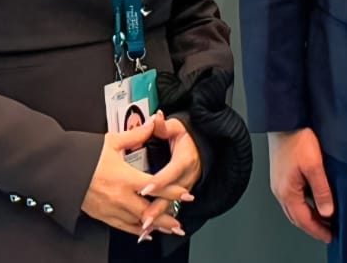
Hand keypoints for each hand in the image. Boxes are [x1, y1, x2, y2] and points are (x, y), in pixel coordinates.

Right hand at [81, 116, 189, 237]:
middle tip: (180, 222)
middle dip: (167, 218)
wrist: (60, 169)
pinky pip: (123, 227)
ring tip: (169, 230)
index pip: (156, 187)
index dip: (174, 192)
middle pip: (149, 211)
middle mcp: (120, 197)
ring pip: (138, 223)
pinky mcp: (102, 215)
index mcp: (125, 177)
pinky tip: (144, 232)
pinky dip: (136, 230)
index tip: (187, 195)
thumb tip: (153, 122)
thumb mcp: (112, 142)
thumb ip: (136, 135)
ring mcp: (110, 208)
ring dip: (155, 227)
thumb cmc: (84, 155)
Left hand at [135, 112, 202, 239]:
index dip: (159, 181)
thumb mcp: (177, 127)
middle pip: (172, 195)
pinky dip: (162, 218)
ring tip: (145, 228)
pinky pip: (172, 207)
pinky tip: (149, 228)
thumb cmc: (188, 137)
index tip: (145, 189)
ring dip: (159, 217)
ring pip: (172, 205)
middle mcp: (188, 176)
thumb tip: (156, 118)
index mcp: (185, 159)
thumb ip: (164, 126)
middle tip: (144, 219)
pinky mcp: (182, 194)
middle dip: (158, 208)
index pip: (171, 172)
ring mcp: (186, 187)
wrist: (203, 146)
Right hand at [268, 128, 334, 242]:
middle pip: (296, 217)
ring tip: (323, 218)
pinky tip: (313, 200)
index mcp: (286, 191)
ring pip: (293, 207)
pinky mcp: (281, 174)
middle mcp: (279, 189)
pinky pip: (292, 197)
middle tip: (327, 232)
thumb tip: (327, 212)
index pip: (303, 220)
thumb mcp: (314, 166)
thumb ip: (321, 191)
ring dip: (307, 216)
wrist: (284, 119)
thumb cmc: (297, 138)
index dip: (317, 230)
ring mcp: (278, 182)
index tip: (329, 236)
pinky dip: (303, 204)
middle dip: (312, 226)